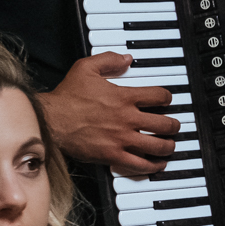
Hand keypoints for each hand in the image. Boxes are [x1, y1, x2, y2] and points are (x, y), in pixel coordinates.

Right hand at [35, 53, 180, 177]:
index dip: (167, 98)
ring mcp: (121, 139)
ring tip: (169, 144)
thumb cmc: (66, 98)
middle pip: (165, 124)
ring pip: (158, 146)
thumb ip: (108, 60)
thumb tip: (126, 59)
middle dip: (174, 125)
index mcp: (124, 98)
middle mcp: (127, 119)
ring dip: (168, 145)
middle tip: (174, 126)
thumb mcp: (85, 68)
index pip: (159, 96)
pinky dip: (153, 166)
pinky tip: (157, 164)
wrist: (50, 121)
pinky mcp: (113, 156)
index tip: (166, 101)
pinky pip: (140, 165)